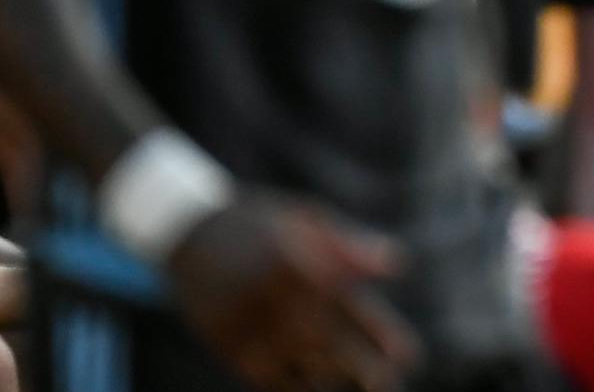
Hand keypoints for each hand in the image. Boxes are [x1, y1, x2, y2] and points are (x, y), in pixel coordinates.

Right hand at [167, 195, 416, 391]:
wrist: (186, 231)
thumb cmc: (260, 221)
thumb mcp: (306, 219)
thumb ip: (350, 246)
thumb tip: (397, 265)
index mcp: (300, 266)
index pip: (350, 308)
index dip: (381, 336)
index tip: (407, 357)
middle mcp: (275, 301)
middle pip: (329, 346)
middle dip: (364, 370)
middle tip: (388, 385)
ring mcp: (248, 326)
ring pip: (300, 367)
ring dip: (333, 381)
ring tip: (362, 389)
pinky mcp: (226, 345)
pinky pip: (266, 378)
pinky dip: (293, 388)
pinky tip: (315, 389)